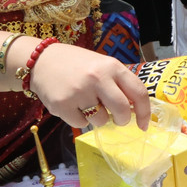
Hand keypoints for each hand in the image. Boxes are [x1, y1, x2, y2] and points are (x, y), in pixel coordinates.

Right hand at [27, 42, 150, 128]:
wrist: (41, 60)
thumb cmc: (77, 65)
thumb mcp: (102, 66)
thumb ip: (118, 84)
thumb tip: (135, 110)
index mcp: (112, 66)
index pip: (138, 92)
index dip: (145, 112)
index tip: (144, 125)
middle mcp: (97, 78)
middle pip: (122, 111)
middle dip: (122, 120)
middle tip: (117, 119)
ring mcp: (79, 92)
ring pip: (101, 121)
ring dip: (97, 118)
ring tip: (85, 103)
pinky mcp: (63, 105)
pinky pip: (81, 124)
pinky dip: (79, 119)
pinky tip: (72, 105)